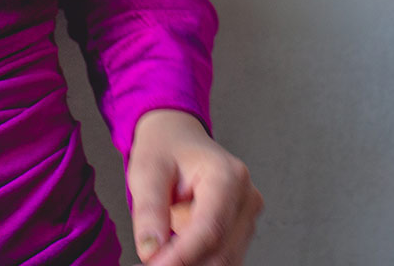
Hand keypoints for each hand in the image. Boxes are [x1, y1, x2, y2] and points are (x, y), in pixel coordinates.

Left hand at [126, 109, 262, 265]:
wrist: (177, 140)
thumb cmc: (166, 149)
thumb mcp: (146, 171)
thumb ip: (149, 210)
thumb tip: (151, 250)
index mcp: (227, 175)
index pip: (210, 229)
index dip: (182, 256)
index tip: (154, 265)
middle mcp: (246, 197)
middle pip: (221, 252)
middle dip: (184, 264)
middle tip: (151, 262)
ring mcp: (247, 216)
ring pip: (223, 260)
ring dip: (190, 263)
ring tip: (160, 254)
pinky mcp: (241, 232)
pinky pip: (221, 259)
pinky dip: (195, 261)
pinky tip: (172, 254)